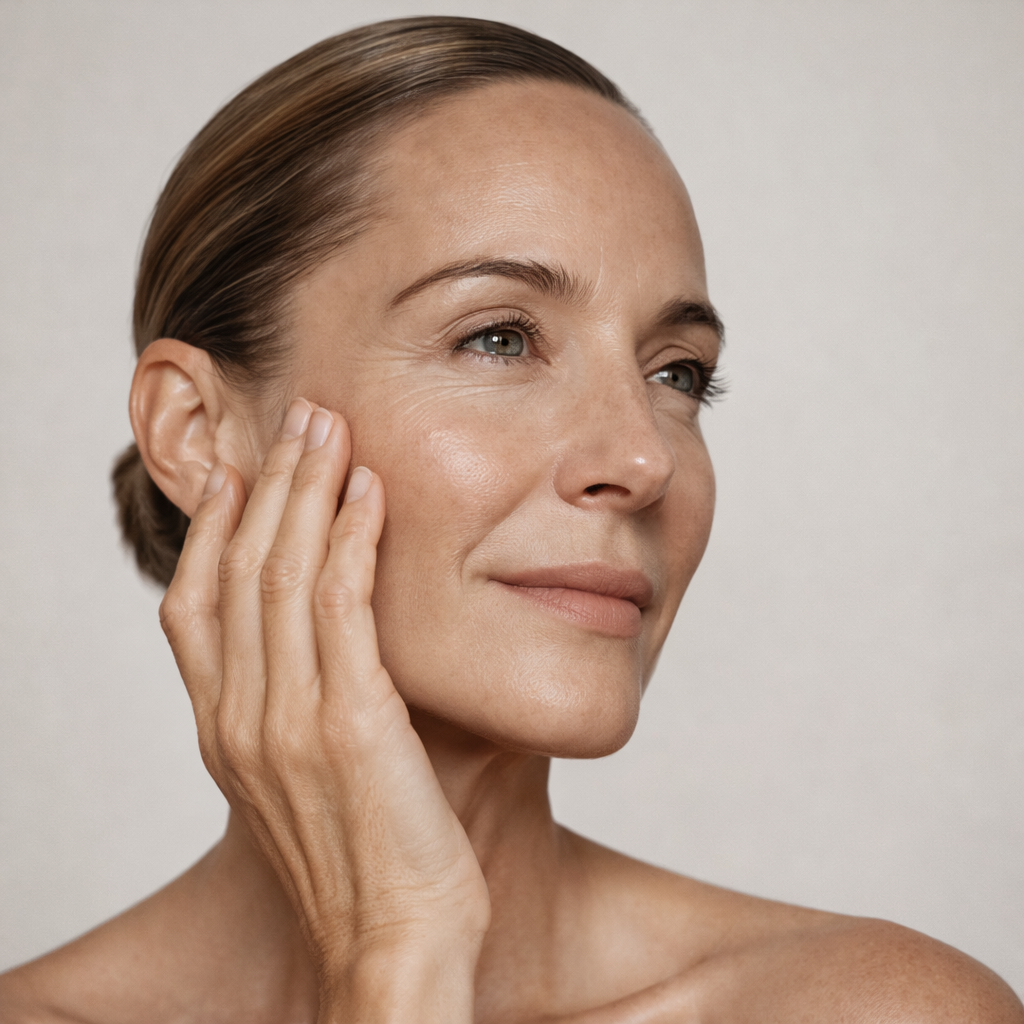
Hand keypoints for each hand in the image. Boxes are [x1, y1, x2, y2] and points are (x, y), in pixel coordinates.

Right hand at [158, 399, 489, 1022]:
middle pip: (239, 572)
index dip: (212, 532)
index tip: (236, 474)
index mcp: (225, 732)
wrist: (394, 946)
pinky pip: (341, 607)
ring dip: (305, 492)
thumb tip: (315, 654)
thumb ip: (294, 712)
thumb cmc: (365, 865)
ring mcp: (291, 719)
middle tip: (294, 419)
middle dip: (266, 485)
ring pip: (282, 574)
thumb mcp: (306, 782)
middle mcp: (243, 717)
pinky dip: (349, 541)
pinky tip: (367, 494)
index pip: (197, 607)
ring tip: (328, 430)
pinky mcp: (352, 722)